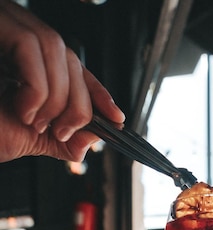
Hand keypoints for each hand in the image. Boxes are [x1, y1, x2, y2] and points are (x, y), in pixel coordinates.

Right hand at [0, 0, 124, 162]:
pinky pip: (30, 48)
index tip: (117, 118)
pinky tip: (24, 109)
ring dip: (57, 98)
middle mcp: (14, 32)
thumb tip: (90, 141)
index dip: (98, 91)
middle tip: (63, 132)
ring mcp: (1, 23)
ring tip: (36, 122)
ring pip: (55, 49)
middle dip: (79, 103)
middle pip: (70, 57)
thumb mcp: (22, 136)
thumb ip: (56, 138)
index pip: (72, 67)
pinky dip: (37, 88)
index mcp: (24, 58)